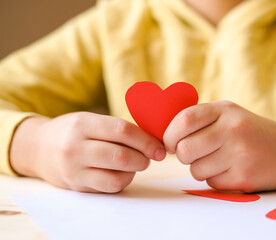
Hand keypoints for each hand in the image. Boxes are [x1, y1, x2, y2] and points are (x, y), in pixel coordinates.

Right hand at [10, 112, 165, 192]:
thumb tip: (154, 140)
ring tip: (136, 164)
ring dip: (135, 171)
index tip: (159, 147)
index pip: (122, 130)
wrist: (39, 148)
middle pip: (121, 156)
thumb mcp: (91, 120)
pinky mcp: (77, 186)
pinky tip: (123, 173)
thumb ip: (118, 128)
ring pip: (117, 176)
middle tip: (150, 157)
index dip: (146, 140)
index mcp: (83, 124)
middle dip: (144, 158)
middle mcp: (75, 147)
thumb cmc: (74, 132)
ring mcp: (74, 169)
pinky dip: (124, 181)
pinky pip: (109, 187)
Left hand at [163, 101, 275, 192]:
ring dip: (201, 168)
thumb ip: (200, 119)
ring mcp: (240, 154)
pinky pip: (211, 183)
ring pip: (195, 170)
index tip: (173, 142)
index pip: (183, 120)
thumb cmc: (252, 132)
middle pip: (184, 150)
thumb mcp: (229, 114)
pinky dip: (216, 179)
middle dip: (185, 155)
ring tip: (221, 160)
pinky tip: (233, 169)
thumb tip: (164, 136)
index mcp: (225, 110)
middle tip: (198, 153)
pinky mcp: (244, 178)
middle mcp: (232, 129)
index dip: (170, 135)